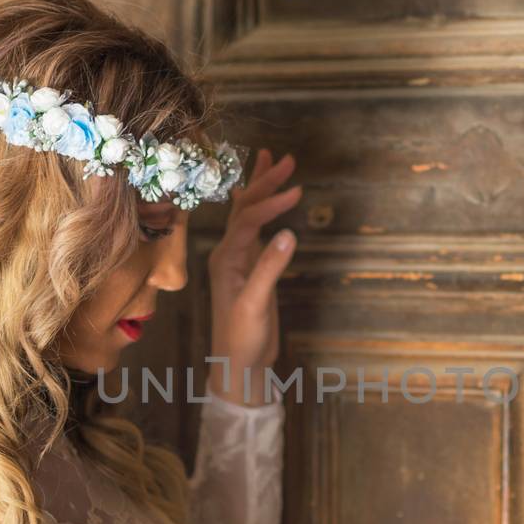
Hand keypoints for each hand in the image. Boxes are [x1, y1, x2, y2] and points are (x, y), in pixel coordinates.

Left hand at [207, 149, 301, 405]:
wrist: (238, 365)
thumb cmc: (242, 339)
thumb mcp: (255, 305)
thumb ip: (269, 269)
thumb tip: (289, 233)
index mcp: (225, 259)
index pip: (248, 219)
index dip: (271, 203)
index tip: (297, 192)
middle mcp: (228, 253)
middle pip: (244, 208)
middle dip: (264, 182)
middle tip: (287, 159)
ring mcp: (239, 260)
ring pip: (247, 214)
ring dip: (260, 188)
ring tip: (273, 161)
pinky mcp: (251, 269)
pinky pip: (254, 229)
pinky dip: (261, 209)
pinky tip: (263, 200)